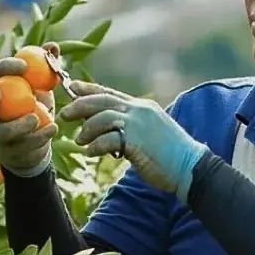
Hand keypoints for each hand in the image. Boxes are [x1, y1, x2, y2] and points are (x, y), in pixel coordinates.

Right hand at [0, 42, 58, 177]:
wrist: (39, 140)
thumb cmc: (38, 106)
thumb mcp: (44, 87)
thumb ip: (48, 67)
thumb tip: (52, 47)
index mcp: (1, 89)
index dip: (6, 68)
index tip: (24, 66)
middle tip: (0, 93)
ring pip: (1, 131)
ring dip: (19, 125)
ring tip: (37, 118)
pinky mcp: (9, 151)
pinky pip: (21, 146)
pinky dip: (39, 137)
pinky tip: (53, 129)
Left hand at [58, 81, 208, 202]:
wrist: (190, 167)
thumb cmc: (169, 154)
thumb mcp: (149, 132)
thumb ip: (130, 126)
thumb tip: (106, 128)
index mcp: (142, 107)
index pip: (110, 93)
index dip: (89, 89)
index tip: (72, 87)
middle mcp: (139, 111)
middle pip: (102, 101)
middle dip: (79, 106)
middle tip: (64, 114)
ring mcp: (139, 125)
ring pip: (102, 118)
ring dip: (87, 130)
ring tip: (80, 141)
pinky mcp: (137, 142)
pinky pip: (108, 140)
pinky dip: (95, 146)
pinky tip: (90, 153)